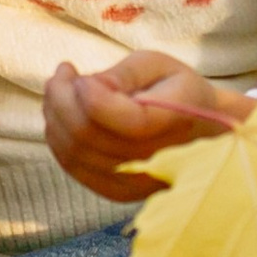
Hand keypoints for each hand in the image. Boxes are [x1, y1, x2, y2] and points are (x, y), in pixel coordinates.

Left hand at [44, 51, 253, 201]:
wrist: (202, 131)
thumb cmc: (176, 90)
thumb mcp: (158, 65)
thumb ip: (125, 73)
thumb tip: (87, 87)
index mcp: (175, 121)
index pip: (123, 119)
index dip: (89, 94)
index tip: (77, 72)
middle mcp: (157, 160)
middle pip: (88, 135)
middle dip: (60, 98)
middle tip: (61, 73)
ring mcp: (137, 182)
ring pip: (75, 153)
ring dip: (54, 116)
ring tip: (59, 89)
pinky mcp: (120, 192)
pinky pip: (75, 168)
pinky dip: (58, 140)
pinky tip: (61, 115)